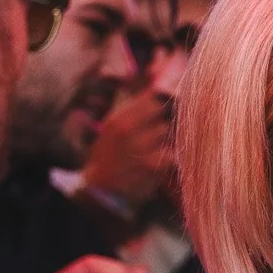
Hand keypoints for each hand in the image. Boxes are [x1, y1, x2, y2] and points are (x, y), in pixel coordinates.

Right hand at [82, 84, 172, 211]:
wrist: (101, 190)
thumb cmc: (108, 155)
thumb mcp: (111, 126)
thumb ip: (130, 106)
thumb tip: (153, 82)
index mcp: (119, 118)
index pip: (150, 97)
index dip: (160, 102)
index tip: (161, 109)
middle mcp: (129, 129)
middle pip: (162, 113)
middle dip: (161, 122)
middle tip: (152, 135)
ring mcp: (141, 147)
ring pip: (167, 132)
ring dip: (164, 140)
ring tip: (151, 151)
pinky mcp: (153, 165)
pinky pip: (172, 153)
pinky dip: (168, 158)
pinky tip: (155, 164)